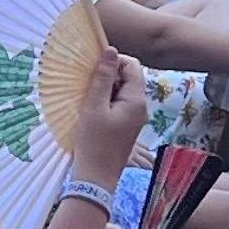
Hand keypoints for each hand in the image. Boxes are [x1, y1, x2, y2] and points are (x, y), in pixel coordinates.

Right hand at [70, 48, 149, 179]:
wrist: (96, 178)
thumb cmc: (94, 142)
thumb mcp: (94, 106)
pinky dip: (105, 102)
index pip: (132, 65)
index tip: (94, 68)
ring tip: (87, 99)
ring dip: (105, 89)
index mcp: (136, 100)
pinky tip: (91, 111)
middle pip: (128, 77)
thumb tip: (111, 50)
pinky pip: (118, 105)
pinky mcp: (126, 126)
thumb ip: (103, 77)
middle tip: (87, 84)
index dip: (114, 60)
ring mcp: (135, 118)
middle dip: (108, 75)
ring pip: (121, 91)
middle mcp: (140, 107)